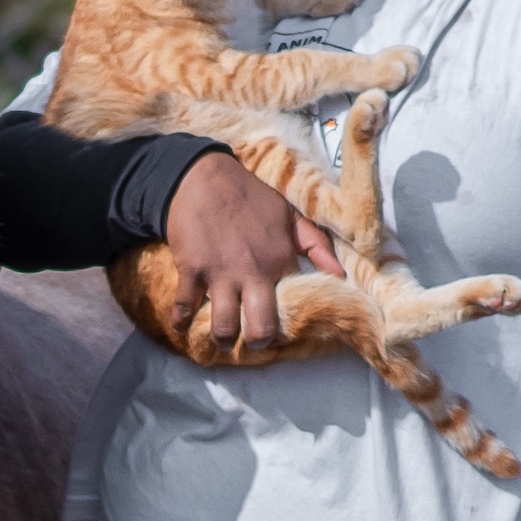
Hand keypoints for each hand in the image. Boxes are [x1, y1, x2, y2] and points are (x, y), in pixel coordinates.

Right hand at [151, 152, 345, 359]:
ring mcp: (219, 275)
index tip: (282, 324)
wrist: (203, 177)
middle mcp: (252, 274)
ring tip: (224, 339)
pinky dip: (180, 322)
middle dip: (259, 343)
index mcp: (280, 262)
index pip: (292, 309)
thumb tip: (341, 276)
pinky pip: (183, 308)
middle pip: (260, 331)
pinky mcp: (191, 271)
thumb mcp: (290, 215)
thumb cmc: (250, 197)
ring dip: (223, 340)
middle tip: (254, 340)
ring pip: (223, 327)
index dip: (288, 322)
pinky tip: (182, 324)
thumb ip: (317, 246)